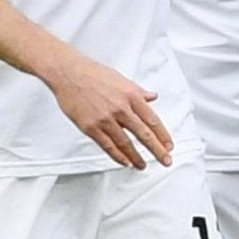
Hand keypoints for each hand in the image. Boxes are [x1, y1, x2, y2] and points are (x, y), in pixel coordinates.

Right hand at [44, 48, 171, 168]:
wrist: (69, 73)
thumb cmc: (93, 74)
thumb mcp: (121, 79)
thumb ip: (138, 91)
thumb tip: (152, 97)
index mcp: (131, 96)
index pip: (152, 120)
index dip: (162, 135)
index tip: (169, 145)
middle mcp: (121, 109)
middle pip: (144, 134)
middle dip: (157, 150)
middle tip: (166, 161)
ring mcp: (105, 119)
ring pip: (126, 143)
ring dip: (136, 157)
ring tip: (143, 165)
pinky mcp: (91, 127)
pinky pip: (107, 145)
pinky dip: (118, 156)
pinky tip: (125, 162)